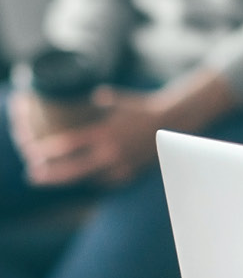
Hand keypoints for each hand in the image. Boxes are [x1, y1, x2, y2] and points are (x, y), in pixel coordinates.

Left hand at [16, 87, 164, 186]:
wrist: (173, 121)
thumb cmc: (142, 106)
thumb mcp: (115, 98)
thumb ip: (94, 101)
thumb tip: (77, 97)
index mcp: (105, 132)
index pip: (69, 144)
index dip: (48, 149)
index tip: (33, 151)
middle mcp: (111, 151)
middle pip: (74, 169)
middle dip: (51, 174)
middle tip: (33, 175)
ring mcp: (121, 164)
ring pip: (88, 178)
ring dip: (70, 178)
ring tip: (52, 178)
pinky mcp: (130, 172)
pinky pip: (105, 180)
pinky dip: (92, 179)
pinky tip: (83, 178)